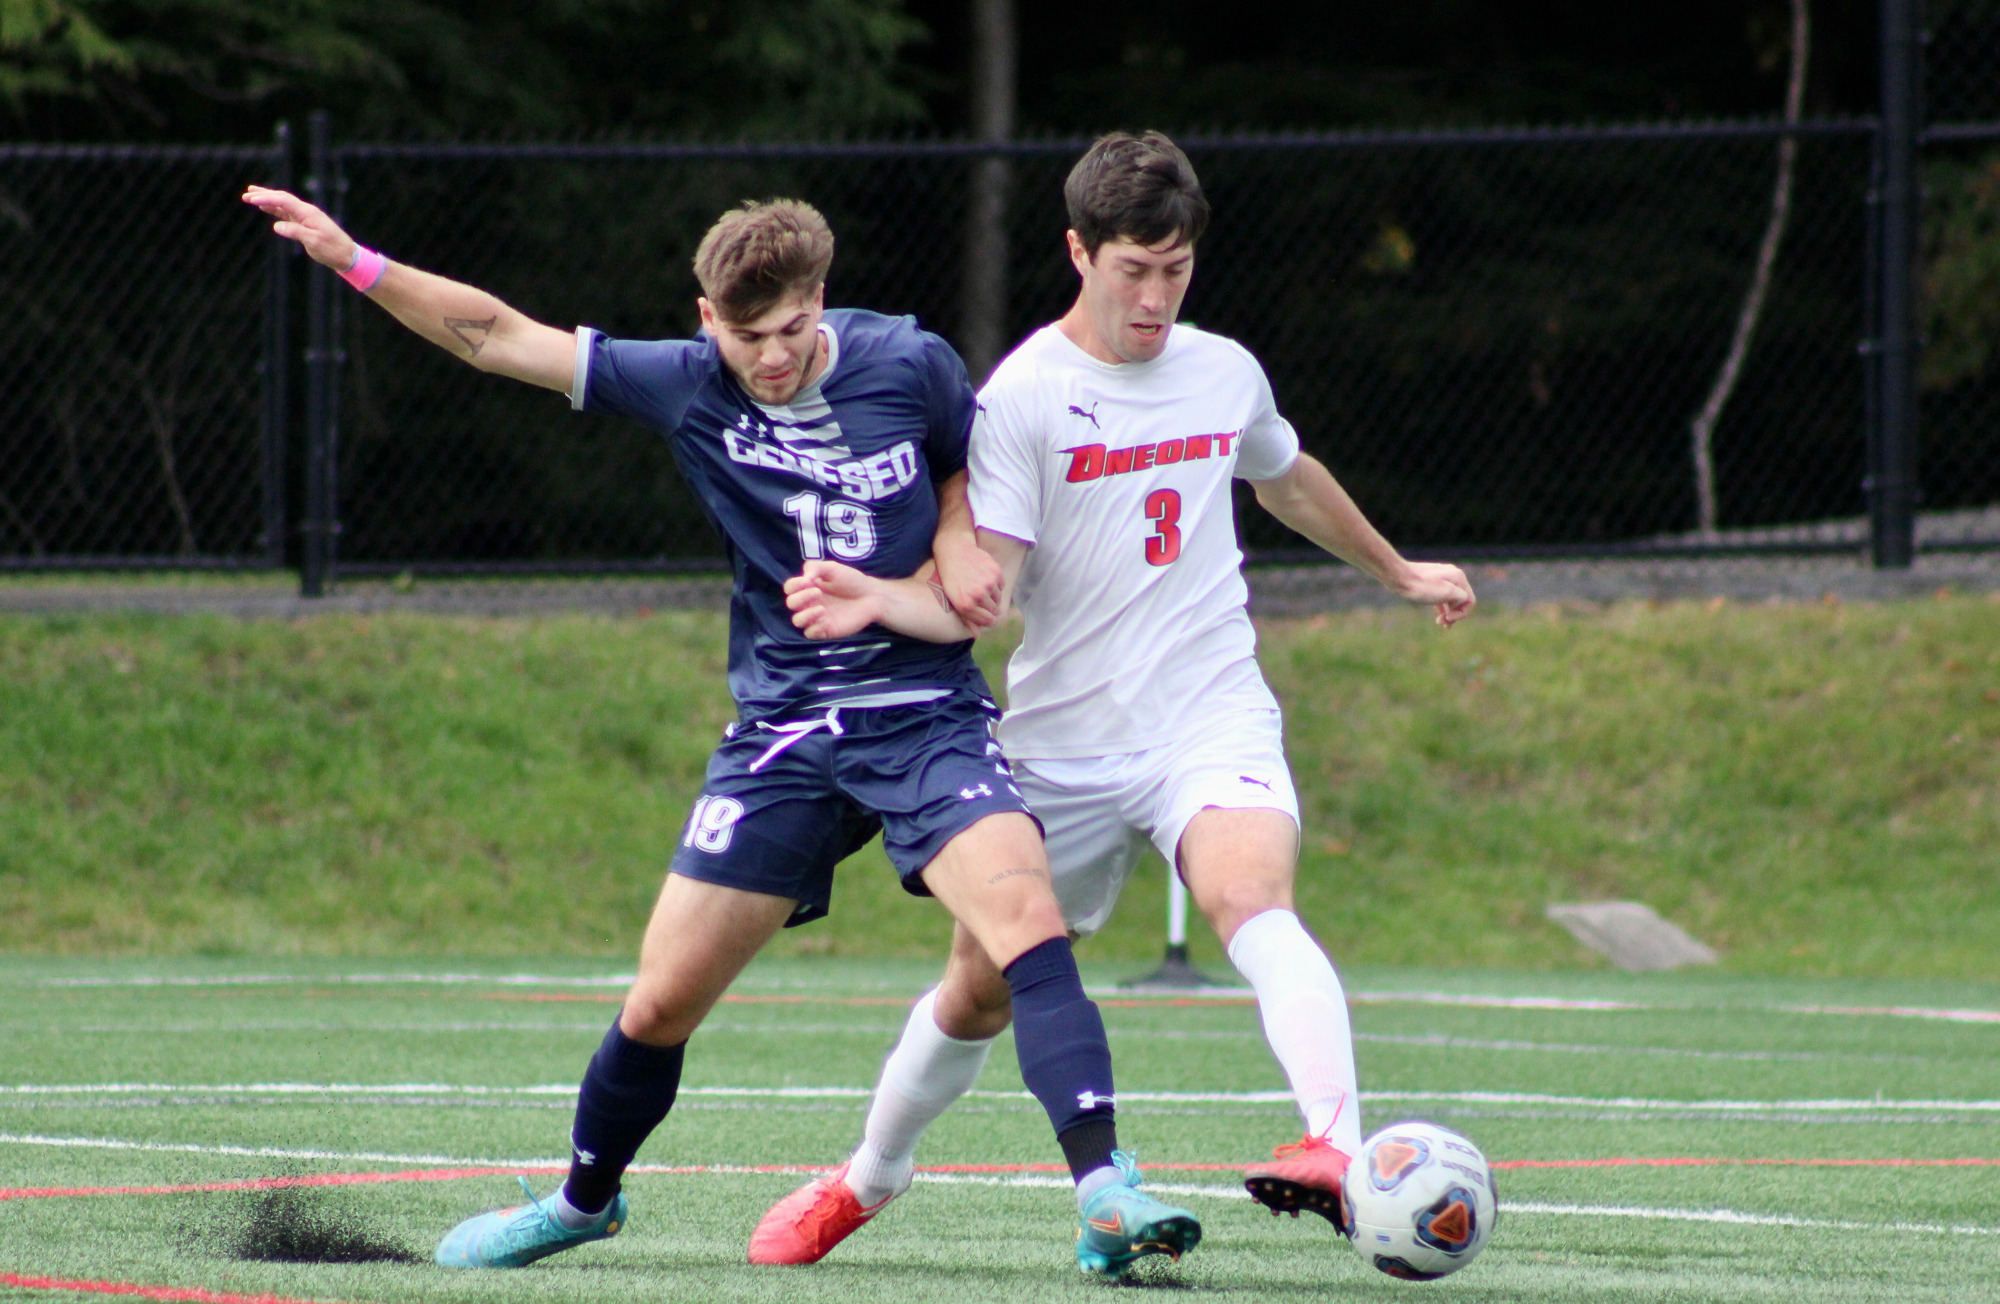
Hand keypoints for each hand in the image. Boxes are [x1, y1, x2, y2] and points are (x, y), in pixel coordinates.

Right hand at [242, 186, 356, 272]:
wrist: (347, 255)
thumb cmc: (332, 249)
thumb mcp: (313, 242)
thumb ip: (295, 232)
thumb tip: (277, 227)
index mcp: (308, 213)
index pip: (284, 201)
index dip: (267, 198)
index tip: (252, 199)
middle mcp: (306, 211)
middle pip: (282, 198)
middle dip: (264, 195)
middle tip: (246, 194)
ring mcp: (305, 217)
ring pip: (283, 204)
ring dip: (267, 200)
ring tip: (251, 197)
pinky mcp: (305, 223)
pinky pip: (287, 213)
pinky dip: (275, 209)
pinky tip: (266, 209)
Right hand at [784, 559, 885, 639]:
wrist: (871, 596)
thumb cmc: (852, 581)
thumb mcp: (833, 568)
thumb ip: (815, 567)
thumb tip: (803, 578)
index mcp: (809, 587)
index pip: (790, 588)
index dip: (794, 585)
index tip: (807, 581)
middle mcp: (810, 603)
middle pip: (791, 604)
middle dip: (801, 597)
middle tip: (818, 593)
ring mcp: (816, 617)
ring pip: (797, 621)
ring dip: (805, 615)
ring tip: (822, 609)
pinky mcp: (825, 630)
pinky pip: (810, 634)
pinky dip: (813, 628)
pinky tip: (825, 620)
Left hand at [934, 533, 1003, 627]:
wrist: (955, 551)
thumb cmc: (951, 577)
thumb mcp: (953, 600)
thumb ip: (966, 618)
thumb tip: (977, 635)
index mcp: (966, 605)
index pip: (988, 621)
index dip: (989, 620)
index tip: (987, 616)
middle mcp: (978, 596)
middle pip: (995, 610)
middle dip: (991, 607)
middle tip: (983, 600)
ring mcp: (988, 583)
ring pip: (999, 597)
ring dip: (993, 595)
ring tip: (982, 586)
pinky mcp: (995, 572)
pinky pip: (1001, 584)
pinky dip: (996, 583)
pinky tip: (985, 577)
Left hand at [1392, 561, 1476, 628]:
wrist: (1398, 577)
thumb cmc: (1421, 587)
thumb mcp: (1447, 593)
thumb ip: (1461, 597)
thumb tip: (1463, 601)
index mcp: (1458, 577)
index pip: (1470, 600)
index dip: (1461, 614)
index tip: (1447, 619)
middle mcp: (1453, 575)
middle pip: (1462, 600)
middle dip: (1454, 614)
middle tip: (1442, 624)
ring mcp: (1441, 577)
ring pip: (1451, 599)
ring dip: (1448, 612)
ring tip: (1440, 623)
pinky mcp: (1431, 581)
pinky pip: (1442, 596)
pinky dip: (1442, 606)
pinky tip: (1438, 615)